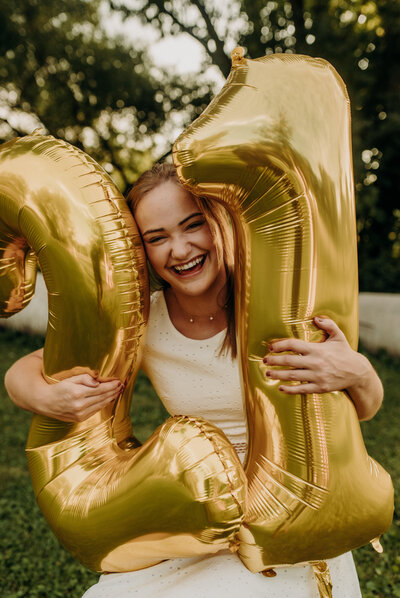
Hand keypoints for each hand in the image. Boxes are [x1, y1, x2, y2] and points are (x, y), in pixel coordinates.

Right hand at [41, 374, 123, 421]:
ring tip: (117, 391)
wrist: (45, 402)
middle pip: (102, 397)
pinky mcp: (79, 419)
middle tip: (121, 385)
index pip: (100, 389)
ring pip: (101, 404)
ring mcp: (80, 413)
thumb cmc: (58, 387)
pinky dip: (103, 404)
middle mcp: (80, 405)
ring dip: (111, 398)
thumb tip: (98, 382)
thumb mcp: (70, 379)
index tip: (118, 381)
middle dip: (113, 391)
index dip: (111, 385)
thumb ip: (85, 378)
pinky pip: (95, 411)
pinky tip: (108, 399)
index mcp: (78, 393)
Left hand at [263, 316, 382, 419]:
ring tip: (267, 373)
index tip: (271, 347)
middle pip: (289, 361)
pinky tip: (281, 388)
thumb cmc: (345, 353)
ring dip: (278, 375)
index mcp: (317, 349)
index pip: (294, 345)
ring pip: (293, 375)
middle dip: (274, 361)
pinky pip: (302, 389)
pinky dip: (290, 389)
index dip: (280, 345)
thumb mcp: (339, 336)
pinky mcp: (320, 387)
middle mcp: (315, 363)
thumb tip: (316, 318)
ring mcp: (317, 376)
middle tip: (264, 361)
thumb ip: (328, 324)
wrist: (358, 373)